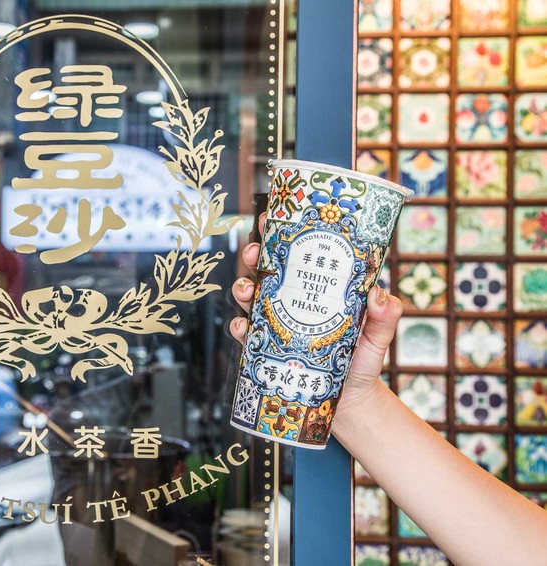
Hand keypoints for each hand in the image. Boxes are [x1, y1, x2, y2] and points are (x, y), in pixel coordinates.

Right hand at [229, 221, 402, 419]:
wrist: (349, 400)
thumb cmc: (362, 360)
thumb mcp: (378, 335)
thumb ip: (385, 315)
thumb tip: (379, 293)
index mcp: (316, 288)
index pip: (296, 253)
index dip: (280, 233)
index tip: (271, 220)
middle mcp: (291, 300)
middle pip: (264, 270)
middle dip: (253, 255)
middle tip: (255, 253)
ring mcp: (276, 323)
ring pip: (248, 297)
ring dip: (241, 288)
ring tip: (247, 290)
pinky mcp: (265, 348)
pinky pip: (246, 334)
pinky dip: (240, 327)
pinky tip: (245, 327)